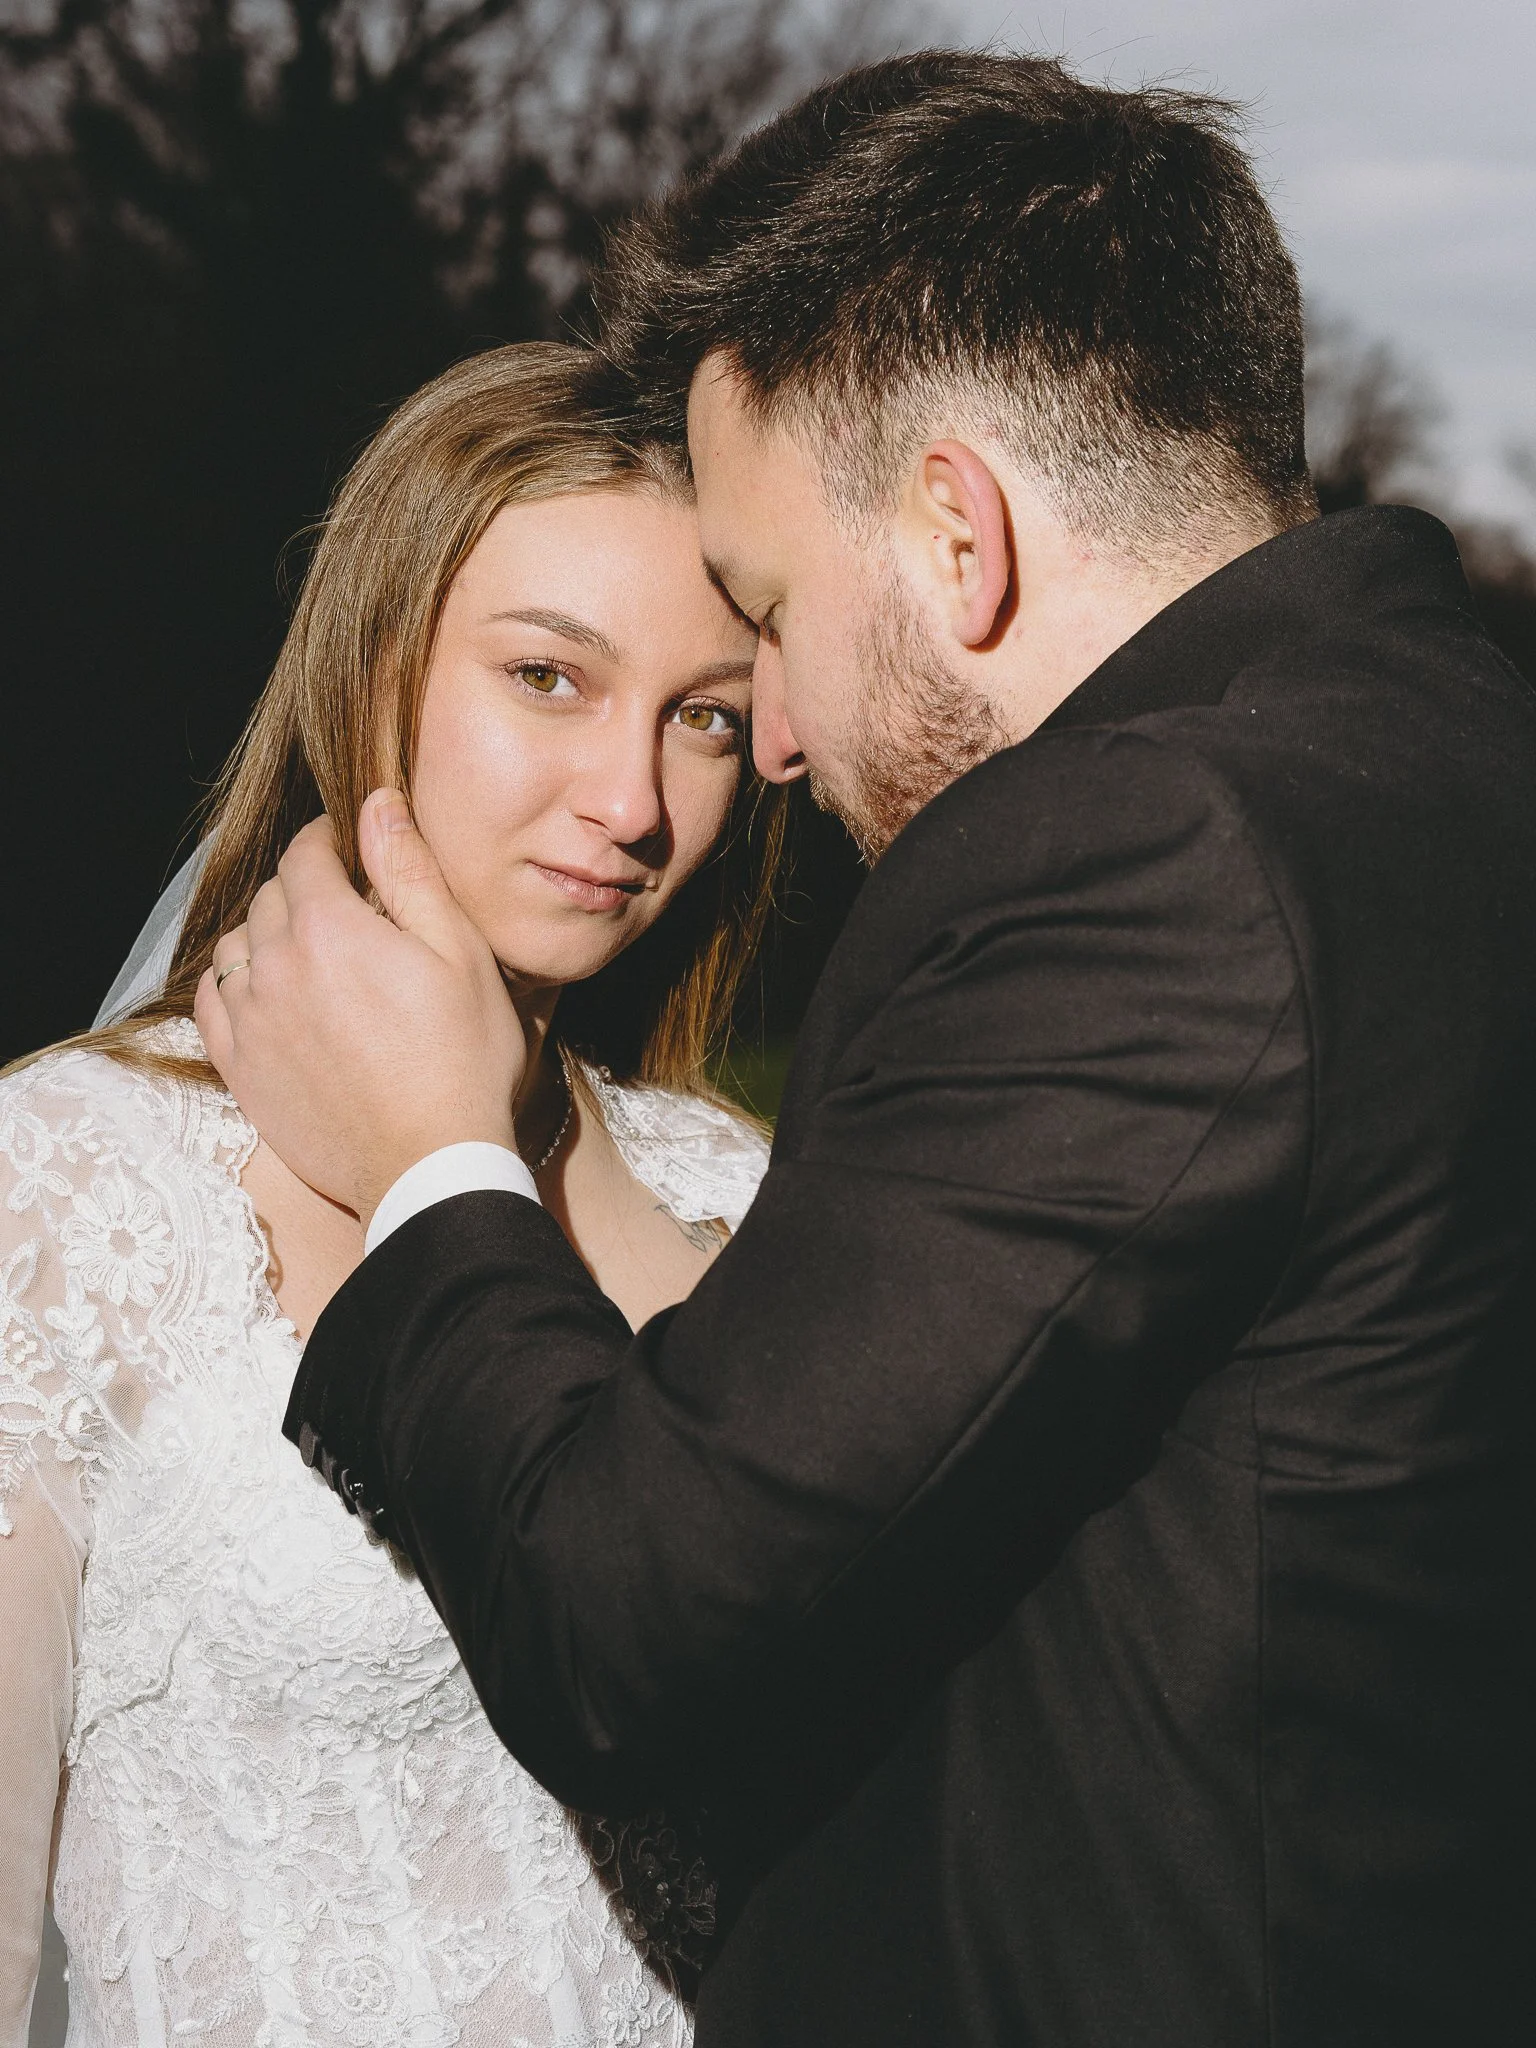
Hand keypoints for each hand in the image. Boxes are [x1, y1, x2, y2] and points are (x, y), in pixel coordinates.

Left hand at [195, 792, 524, 1223]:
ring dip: (264, 931)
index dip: (327, 840)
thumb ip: (410, 872)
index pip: (305, 853)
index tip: (345, 845)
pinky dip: (232, 983)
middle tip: (341, 901)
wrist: (429, 1164)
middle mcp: (274, 965)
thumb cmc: (462, 1060)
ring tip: (303, 946)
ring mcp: (250, 1020)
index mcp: (329, 927)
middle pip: (270, 896)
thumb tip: (377, 805)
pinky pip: (212, 1002)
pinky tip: (264, 989)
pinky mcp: (240, 1068)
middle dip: (302, 885)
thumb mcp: (459, 954)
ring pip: (235, 945)